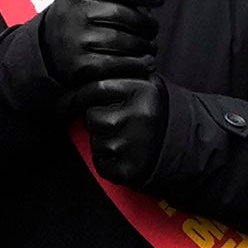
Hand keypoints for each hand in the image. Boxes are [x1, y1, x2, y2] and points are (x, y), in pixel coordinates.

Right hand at [37, 0, 165, 94]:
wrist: (49, 52)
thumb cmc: (81, 19)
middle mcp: (71, 14)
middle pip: (121, 14)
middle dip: (146, 22)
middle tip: (153, 29)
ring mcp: (74, 42)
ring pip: (123, 41)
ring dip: (145, 45)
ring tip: (150, 47)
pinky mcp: (80, 68)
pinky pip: (118, 65)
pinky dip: (138, 64)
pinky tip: (145, 62)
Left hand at [75, 47, 170, 175]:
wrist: (184, 145)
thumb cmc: (150, 113)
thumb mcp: (140, 87)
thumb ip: (112, 80)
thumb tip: (67, 79)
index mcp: (144, 88)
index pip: (96, 87)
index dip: (76, 97)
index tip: (63, 105)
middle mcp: (142, 113)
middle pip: (92, 117)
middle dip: (95, 122)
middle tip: (112, 124)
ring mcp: (138, 142)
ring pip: (96, 142)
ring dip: (103, 143)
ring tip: (124, 140)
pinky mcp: (132, 168)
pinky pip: (102, 165)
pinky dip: (108, 163)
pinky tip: (126, 156)